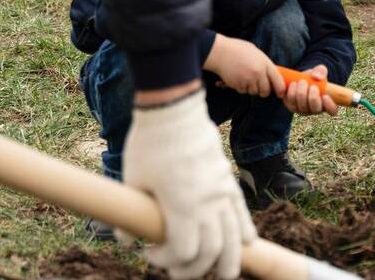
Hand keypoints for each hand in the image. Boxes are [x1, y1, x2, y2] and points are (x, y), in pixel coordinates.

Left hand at [121, 90, 256, 279]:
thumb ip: (133, 217)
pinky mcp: (228, 181)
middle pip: (212, 252)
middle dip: (195, 268)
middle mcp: (208, 203)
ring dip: (230, 261)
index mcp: (183, 206)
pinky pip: (243, 214)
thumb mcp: (132, 183)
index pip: (184, 252)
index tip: (148, 251)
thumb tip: (129, 239)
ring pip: (234, 238)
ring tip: (225, 274)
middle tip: (177, 269)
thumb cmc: (148, 145)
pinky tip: (245, 245)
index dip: (166, 261)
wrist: (174, 110)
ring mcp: (222, 192)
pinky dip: (245, 233)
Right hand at [204, 35, 284, 98]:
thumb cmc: (238, 49)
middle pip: (266, 91)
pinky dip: (241, 87)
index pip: (278, 81)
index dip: (280, 90)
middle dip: (263, 91)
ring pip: (254, 92)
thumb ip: (264, 64)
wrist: (220, 52)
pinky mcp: (238, 85)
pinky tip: (237, 77)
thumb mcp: (256, 53)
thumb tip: (271, 75)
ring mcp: (248, 80)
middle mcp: (258, 73)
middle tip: (259, 86)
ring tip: (245, 76)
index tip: (280, 93)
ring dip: (251, 88)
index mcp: (265, 64)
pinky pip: (243, 91)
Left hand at [281, 65, 339, 115]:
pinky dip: (291, 93)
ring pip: (302, 107)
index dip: (330, 105)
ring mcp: (303, 110)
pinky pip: (291, 104)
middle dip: (313, 97)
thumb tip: (316, 77)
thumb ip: (321, 72)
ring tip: (301, 81)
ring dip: (301, 94)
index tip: (325, 96)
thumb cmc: (313, 77)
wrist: (300, 78)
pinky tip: (293, 84)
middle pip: (315, 109)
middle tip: (312, 86)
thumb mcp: (319, 71)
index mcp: (326, 102)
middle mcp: (315, 109)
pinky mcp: (292, 107)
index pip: (332, 110)